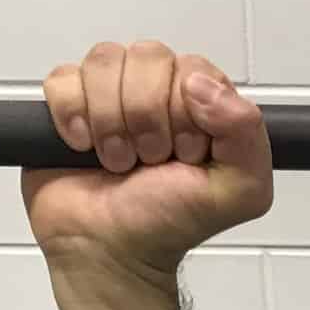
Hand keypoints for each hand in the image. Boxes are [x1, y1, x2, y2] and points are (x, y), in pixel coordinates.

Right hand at [21, 40, 273, 280]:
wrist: (110, 252)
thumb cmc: (170, 222)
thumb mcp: (240, 191)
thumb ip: (247, 134)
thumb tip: (202, 84)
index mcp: (201, 102)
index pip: (193, 67)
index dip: (185, 110)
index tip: (183, 155)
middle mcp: (156, 91)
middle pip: (148, 57)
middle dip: (147, 117)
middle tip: (148, 161)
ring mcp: (110, 95)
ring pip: (105, 61)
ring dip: (111, 120)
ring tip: (118, 162)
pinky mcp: (67, 106)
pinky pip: (63, 80)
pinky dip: (72, 116)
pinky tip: (82, 148)